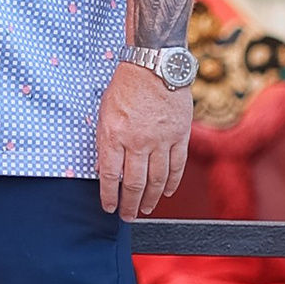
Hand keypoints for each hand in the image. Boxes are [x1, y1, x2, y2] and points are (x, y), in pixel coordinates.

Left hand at [96, 62, 190, 222]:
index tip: (108, 208)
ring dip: (150, 198)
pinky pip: (177, 167)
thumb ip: (106, 141)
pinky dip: (172, 183)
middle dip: (129, 205)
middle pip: (134, 183)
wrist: (154, 66)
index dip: (108, 196)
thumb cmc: (125, 87)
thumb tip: (105, 168)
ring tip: (145, 209)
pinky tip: (166, 192)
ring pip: (157, 180)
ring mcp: (161, 140)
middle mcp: (137, 141)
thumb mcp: (104, 112)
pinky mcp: (180, 137)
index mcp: (114, 134)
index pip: (109, 175)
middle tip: (127, 217)